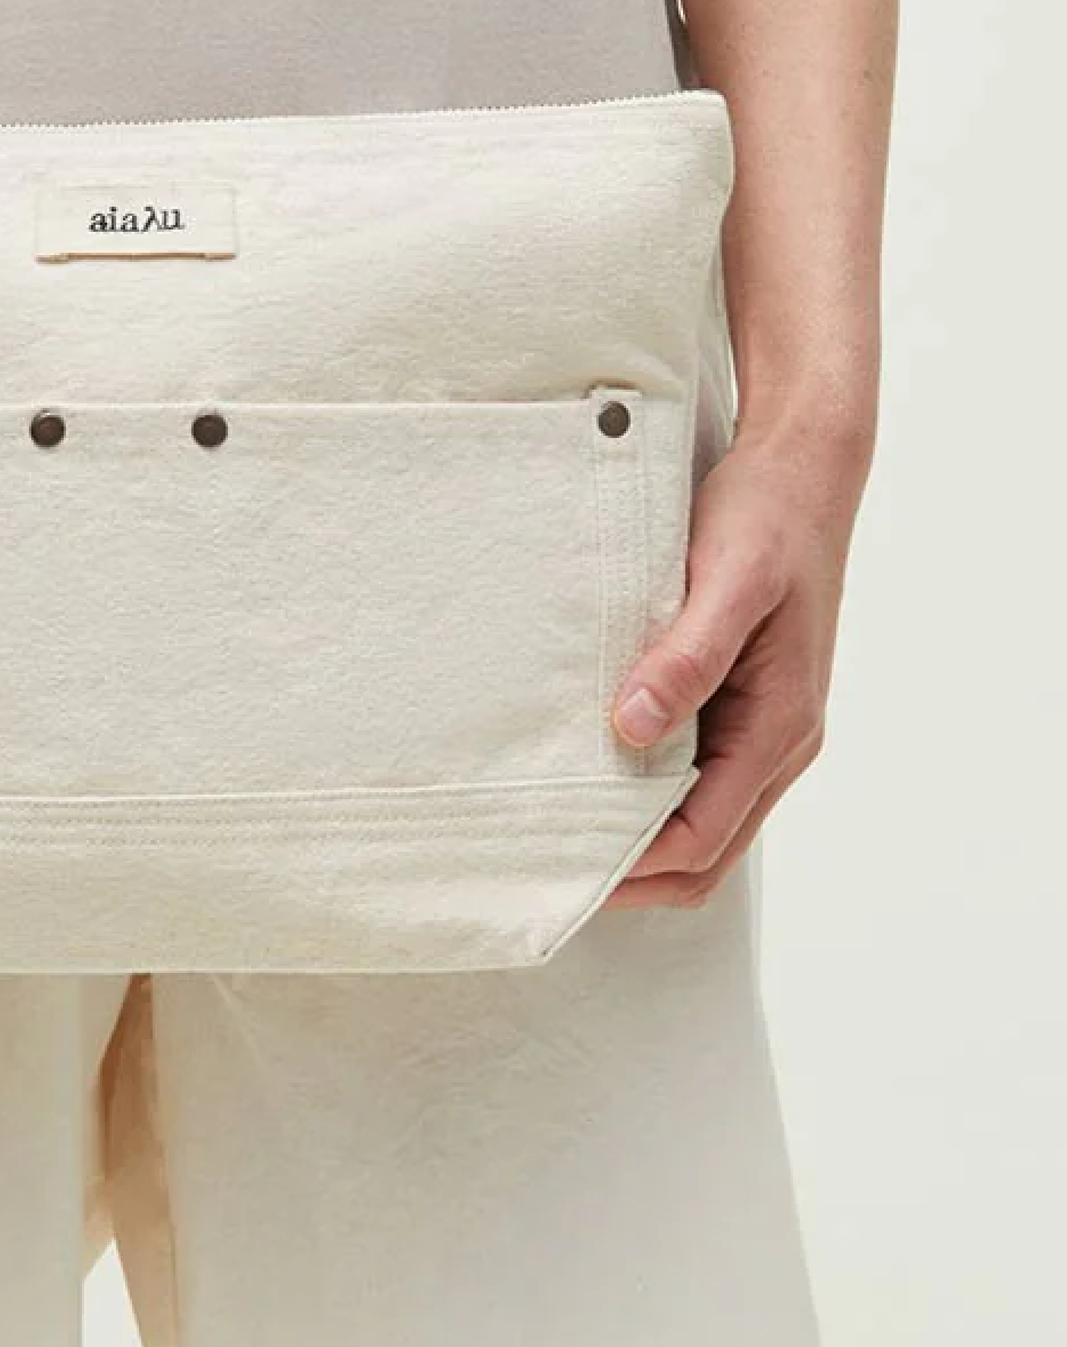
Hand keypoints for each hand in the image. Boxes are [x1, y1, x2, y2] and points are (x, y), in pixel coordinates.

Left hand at [604, 420, 869, 909]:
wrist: (800, 473)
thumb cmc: (767, 519)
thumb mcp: (727, 582)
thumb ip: (687, 658)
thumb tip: (633, 729)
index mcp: (781, 725)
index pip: (704, 837)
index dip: (636, 867)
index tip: (567, 872)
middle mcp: (778, 740)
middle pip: (704, 850)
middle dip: (633, 874)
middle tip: (546, 872)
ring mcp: (762, 727)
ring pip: (701, 820)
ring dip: (638, 839)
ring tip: (559, 837)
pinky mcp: (740, 704)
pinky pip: (695, 775)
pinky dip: (648, 795)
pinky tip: (593, 776)